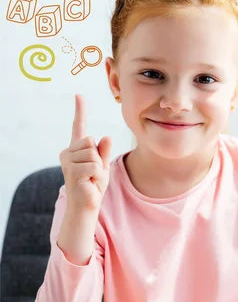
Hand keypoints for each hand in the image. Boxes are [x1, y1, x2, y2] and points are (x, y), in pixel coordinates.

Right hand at [59, 94, 111, 211]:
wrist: (85, 206)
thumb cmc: (92, 186)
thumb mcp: (102, 166)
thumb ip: (103, 152)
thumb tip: (106, 136)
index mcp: (76, 149)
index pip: (78, 126)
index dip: (79, 110)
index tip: (79, 95)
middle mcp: (68, 152)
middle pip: (91, 140)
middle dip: (98, 157)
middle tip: (93, 173)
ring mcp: (68, 161)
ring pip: (93, 152)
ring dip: (98, 167)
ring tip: (90, 178)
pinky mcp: (71, 170)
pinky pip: (94, 164)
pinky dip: (97, 175)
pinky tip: (89, 182)